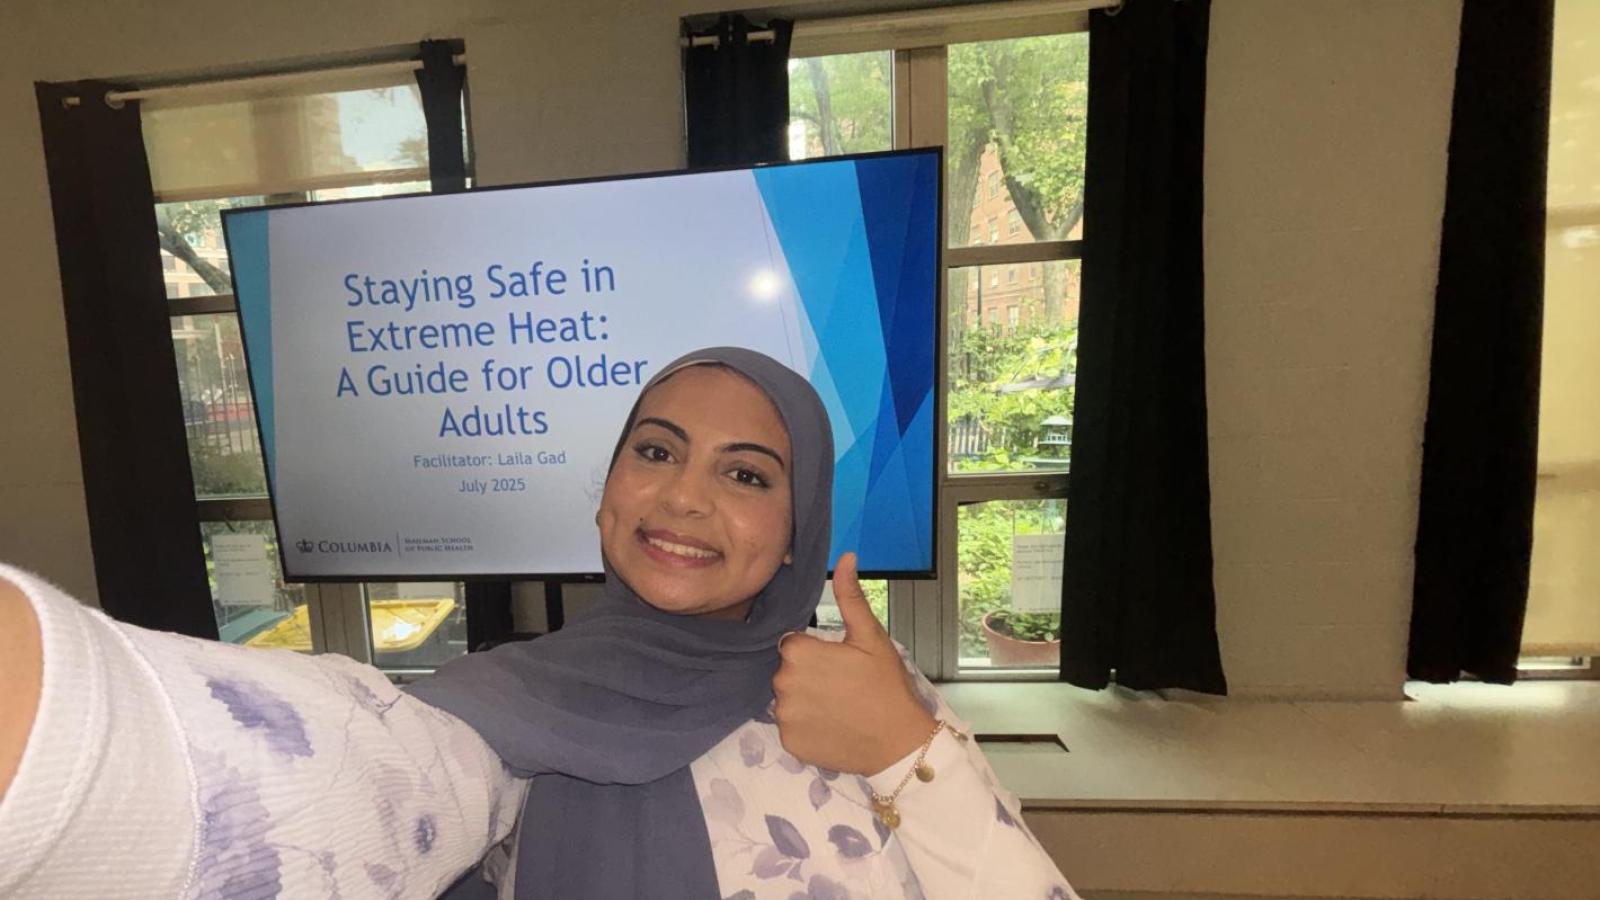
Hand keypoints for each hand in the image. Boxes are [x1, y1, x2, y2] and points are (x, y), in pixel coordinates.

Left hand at [772, 552, 936, 775]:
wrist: (898, 743)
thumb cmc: (886, 686)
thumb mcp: (871, 637)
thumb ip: (850, 597)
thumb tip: (845, 556)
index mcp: (798, 653)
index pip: (793, 644)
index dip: (816, 652)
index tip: (839, 663)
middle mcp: (782, 683)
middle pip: (788, 671)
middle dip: (808, 674)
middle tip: (841, 685)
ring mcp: (784, 717)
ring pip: (787, 699)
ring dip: (804, 700)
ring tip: (837, 707)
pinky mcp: (788, 743)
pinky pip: (790, 727)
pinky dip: (805, 727)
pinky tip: (831, 726)